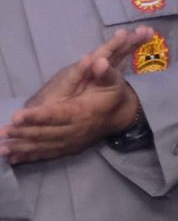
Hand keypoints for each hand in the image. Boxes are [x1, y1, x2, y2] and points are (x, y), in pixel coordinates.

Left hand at [4, 31, 147, 164]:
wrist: (122, 116)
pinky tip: (12, 159)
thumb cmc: (114, 95)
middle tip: (0, 132)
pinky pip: (47, 154)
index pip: (56, 115)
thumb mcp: (114, 81)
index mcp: (82, 112)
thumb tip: (98, 61)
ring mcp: (71, 141)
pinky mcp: (69, 148)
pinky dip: (30, 157)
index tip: (17, 117)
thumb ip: (105, 72)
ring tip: (0, 149)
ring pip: (43, 146)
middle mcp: (75, 130)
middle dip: (21, 133)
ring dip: (21, 148)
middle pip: (45, 133)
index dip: (36, 116)